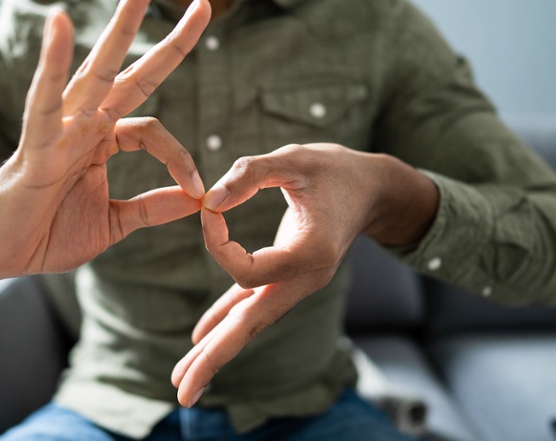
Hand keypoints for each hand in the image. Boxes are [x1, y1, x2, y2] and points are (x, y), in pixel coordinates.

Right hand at [0, 0, 211, 300]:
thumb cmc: (46, 235)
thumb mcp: (114, 223)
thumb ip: (153, 208)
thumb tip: (197, 199)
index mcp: (99, 142)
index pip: (152, 128)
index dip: (181, 157)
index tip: (198, 189)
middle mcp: (81, 126)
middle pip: (126, 72)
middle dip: (160, 35)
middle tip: (199, 1)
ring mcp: (57, 133)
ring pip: (94, 72)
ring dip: (120, 27)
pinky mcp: (33, 150)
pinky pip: (43, 103)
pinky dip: (51, 65)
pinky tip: (59, 24)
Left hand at [170, 143, 437, 405]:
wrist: (373, 189)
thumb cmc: (336, 169)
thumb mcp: (295, 160)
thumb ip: (251, 173)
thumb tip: (208, 201)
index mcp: (311, 254)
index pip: (247, 270)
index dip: (217, 242)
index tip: (208, 206)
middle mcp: (304, 279)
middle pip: (251, 328)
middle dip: (215, 360)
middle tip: (182, 395)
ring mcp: (296, 284)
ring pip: (250, 325)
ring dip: (216, 352)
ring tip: (184, 382)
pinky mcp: (287, 277)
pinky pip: (251, 306)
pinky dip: (225, 322)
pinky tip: (201, 340)